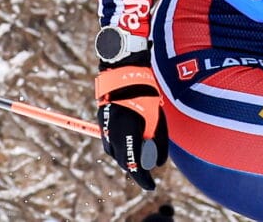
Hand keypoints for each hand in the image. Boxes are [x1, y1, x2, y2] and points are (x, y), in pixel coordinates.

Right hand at [95, 63, 167, 189]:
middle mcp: (111, 135)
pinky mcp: (102, 125)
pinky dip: (123, 146)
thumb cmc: (145, 95)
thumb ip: (157, 141)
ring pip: (116, 153)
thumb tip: (160, 163)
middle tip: (149, 170)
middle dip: (137, 167)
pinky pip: (112, 143)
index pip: (132, 165)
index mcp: (126, 134)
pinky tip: (133, 140)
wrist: (124, 75)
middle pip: (123, 161)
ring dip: (129, 155)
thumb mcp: (156, 119)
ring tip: (143, 150)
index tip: (151, 186)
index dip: (142, 178)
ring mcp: (104, 130)